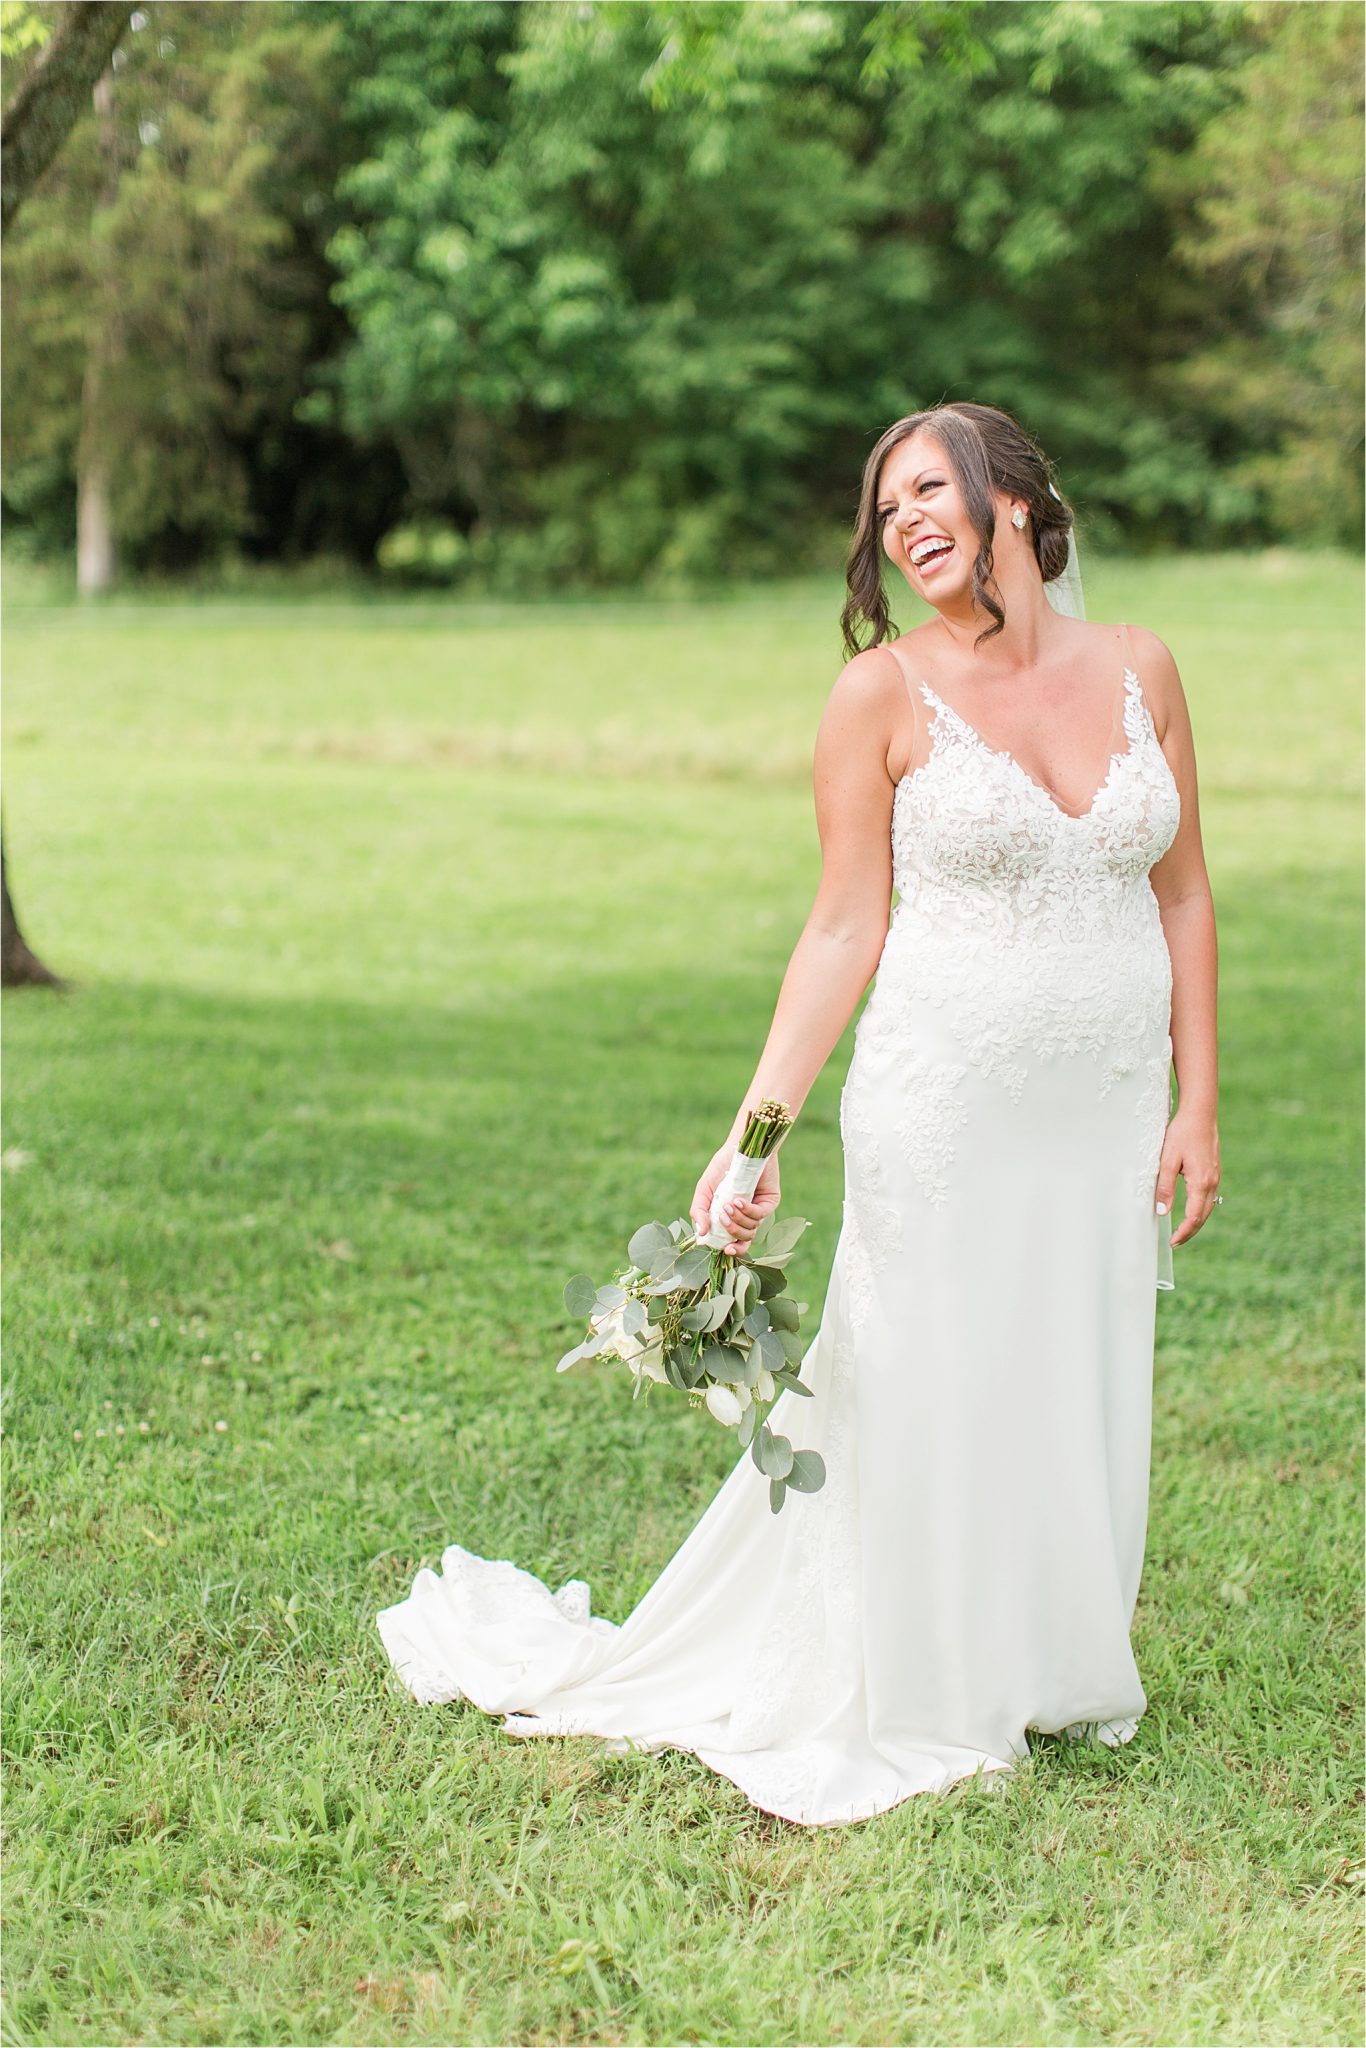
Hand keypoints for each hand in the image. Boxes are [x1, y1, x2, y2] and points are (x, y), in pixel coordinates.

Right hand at [691, 1146, 781, 1255]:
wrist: (738, 1147)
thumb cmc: (721, 1168)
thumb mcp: (704, 1190)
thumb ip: (699, 1211)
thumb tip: (700, 1233)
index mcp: (730, 1218)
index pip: (732, 1242)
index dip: (730, 1249)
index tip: (722, 1249)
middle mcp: (746, 1217)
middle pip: (744, 1240)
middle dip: (733, 1234)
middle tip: (723, 1219)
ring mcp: (758, 1210)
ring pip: (752, 1229)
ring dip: (738, 1220)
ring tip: (728, 1204)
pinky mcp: (770, 1201)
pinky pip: (760, 1215)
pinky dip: (747, 1210)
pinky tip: (738, 1200)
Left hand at [1156, 1105, 1220, 1248]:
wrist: (1201, 1113)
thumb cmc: (1182, 1133)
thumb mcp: (1167, 1160)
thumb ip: (1165, 1186)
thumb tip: (1162, 1211)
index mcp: (1201, 1183)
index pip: (1193, 1217)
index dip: (1183, 1233)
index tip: (1172, 1243)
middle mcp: (1212, 1183)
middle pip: (1203, 1216)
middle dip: (1190, 1232)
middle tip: (1176, 1242)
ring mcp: (1215, 1177)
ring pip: (1208, 1207)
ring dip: (1196, 1222)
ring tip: (1182, 1231)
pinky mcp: (1215, 1171)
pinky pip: (1209, 1197)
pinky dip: (1200, 1209)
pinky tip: (1192, 1210)